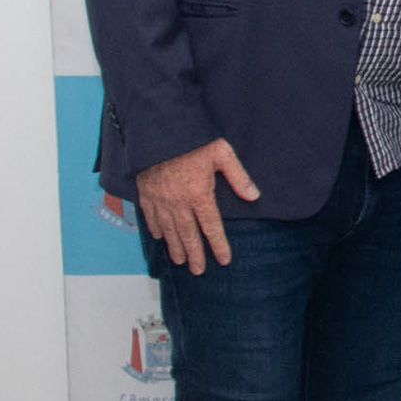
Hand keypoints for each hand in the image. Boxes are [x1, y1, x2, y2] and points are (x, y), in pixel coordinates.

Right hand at [136, 139, 259, 274]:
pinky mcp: (146, 192)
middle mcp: (178, 202)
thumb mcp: (223, 154)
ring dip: (175, 247)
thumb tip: (254, 197)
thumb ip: (239, 177)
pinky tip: (160, 238)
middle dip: (195, 254)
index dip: (218, 245)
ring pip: (168, 230)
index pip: (211, 227)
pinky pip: (150, 216)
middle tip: (198, 271)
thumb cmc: (193, 139)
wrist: (159, 129)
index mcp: (199, 194)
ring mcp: (160, 199)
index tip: (224, 260)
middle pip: (188, 234)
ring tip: (180, 261)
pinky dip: (155, 229)